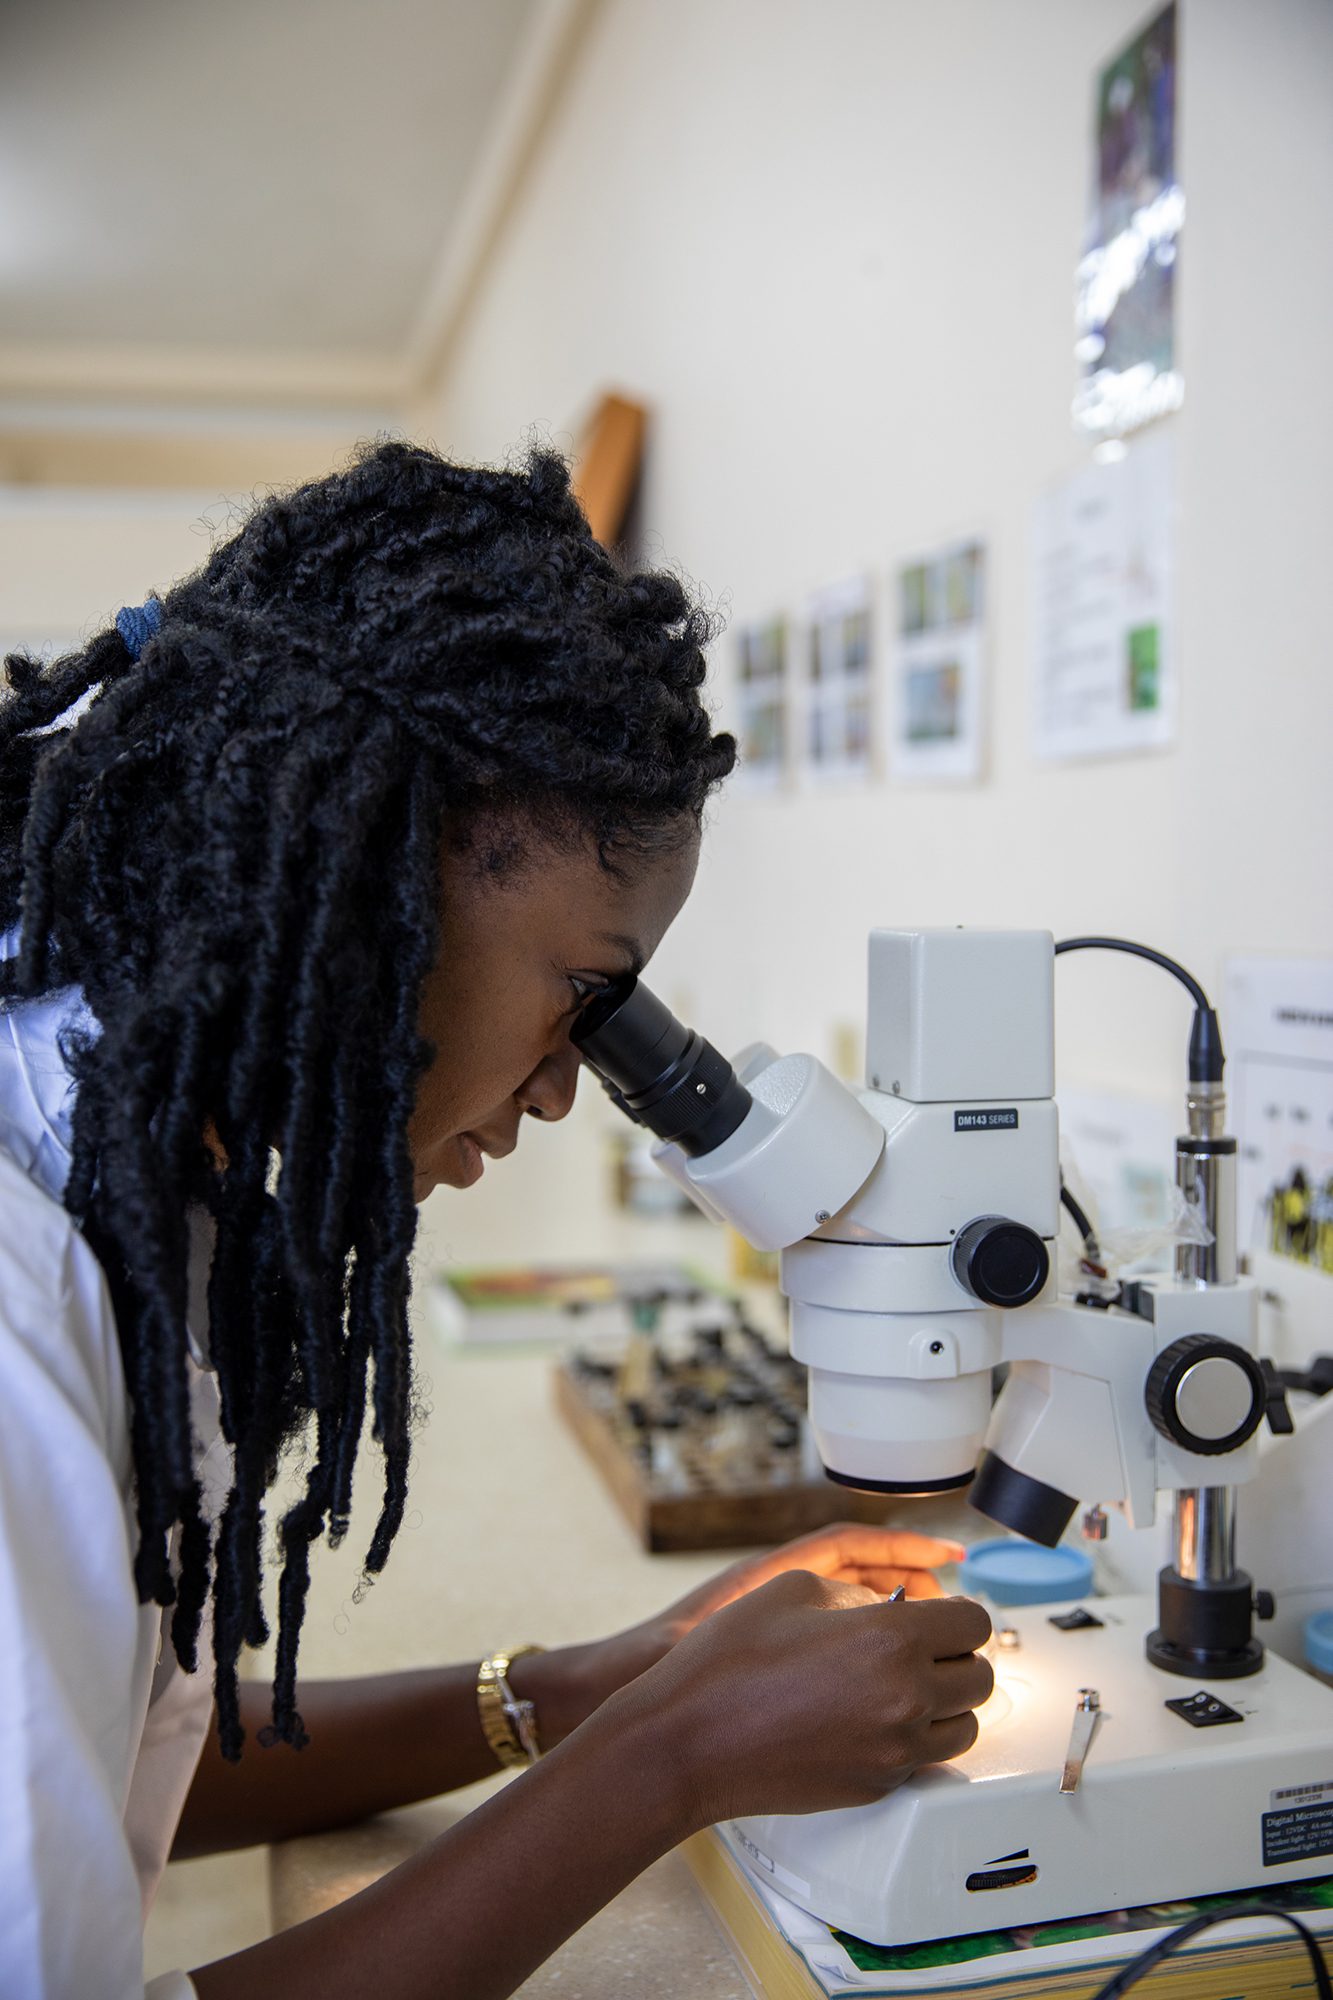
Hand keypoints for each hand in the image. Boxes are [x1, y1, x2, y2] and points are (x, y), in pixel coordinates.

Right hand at [550, 1524, 964, 1735]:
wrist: (688, 1741)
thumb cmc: (728, 1663)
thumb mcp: (795, 1587)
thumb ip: (858, 1592)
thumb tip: (891, 1605)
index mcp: (891, 1639)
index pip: (973, 1622)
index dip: (957, 1611)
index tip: (942, 1613)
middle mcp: (905, 1697)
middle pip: (981, 1676)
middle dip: (958, 1656)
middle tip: (926, 1646)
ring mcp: (895, 1749)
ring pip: (966, 1725)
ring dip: (947, 1701)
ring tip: (906, 1684)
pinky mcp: (879, 1785)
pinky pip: (929, 1759)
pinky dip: (918, 1736)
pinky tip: (879, 1717)